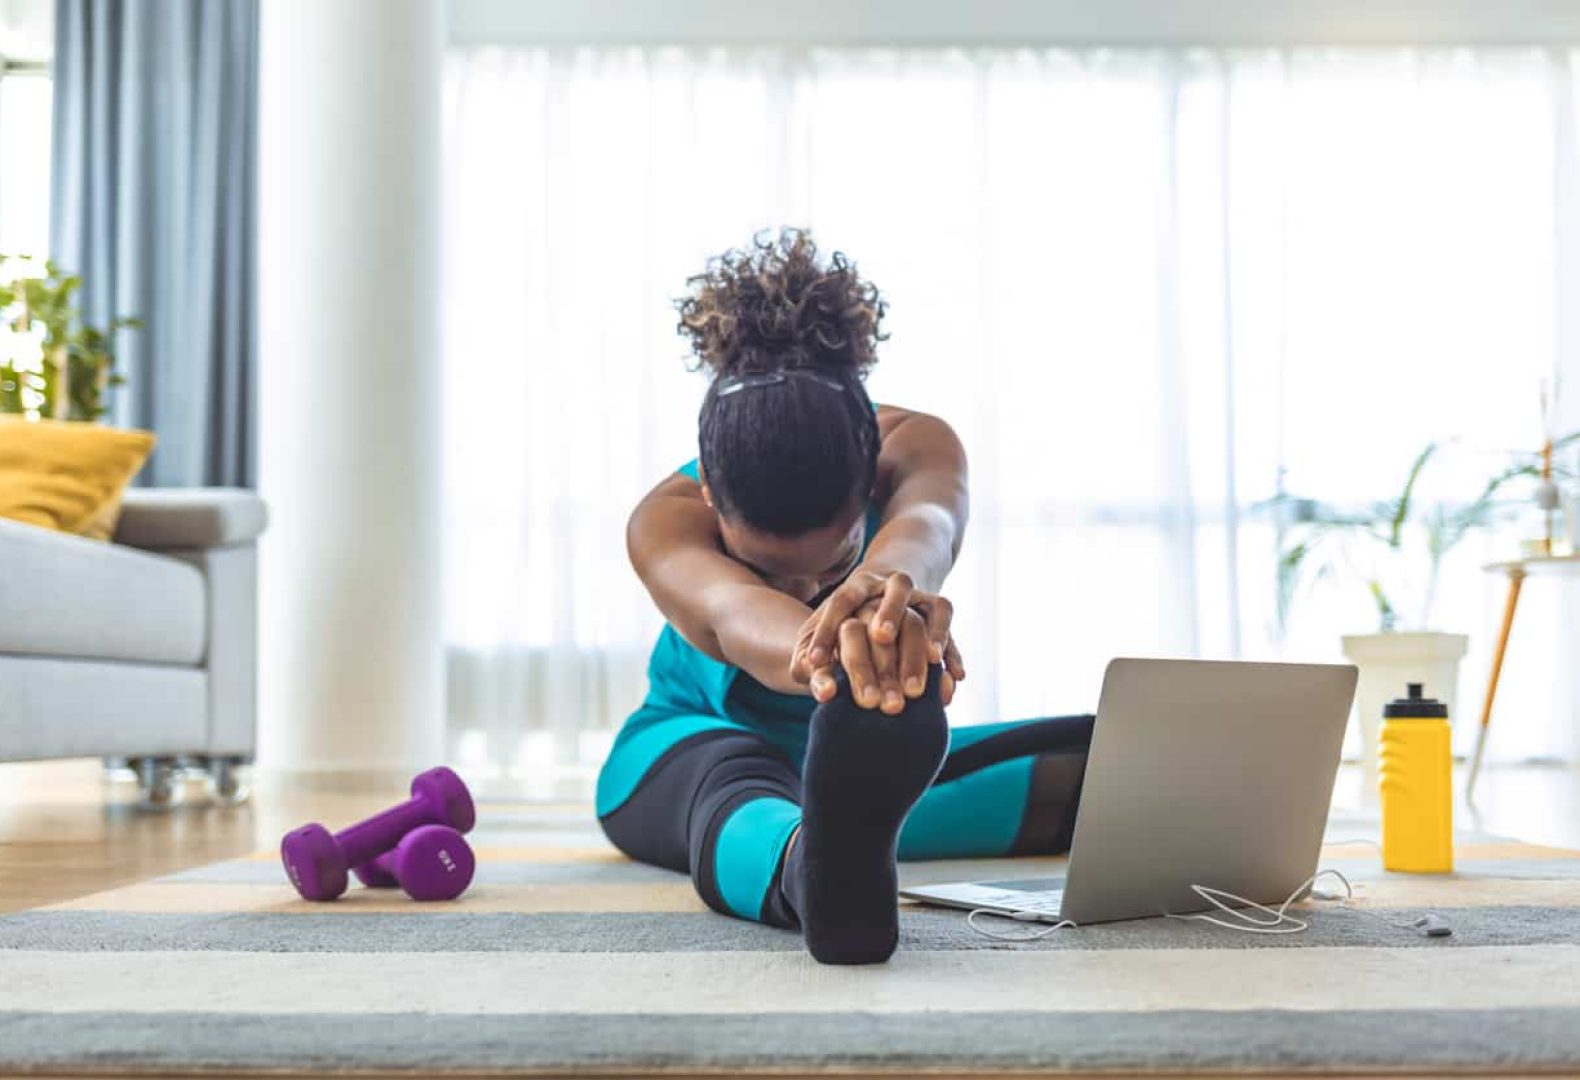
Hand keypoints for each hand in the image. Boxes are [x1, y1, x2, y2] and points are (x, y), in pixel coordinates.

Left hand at [790, 570, 965, 707]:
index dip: (826, 629)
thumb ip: (812, 656)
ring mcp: (921, 597)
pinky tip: (956, 676)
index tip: (815, 662)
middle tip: (881, 638)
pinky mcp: (940, 613)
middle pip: (897, 589)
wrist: (887, 586)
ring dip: (932, 630)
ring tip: (930, 659)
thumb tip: (816, 685)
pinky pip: (953, 630)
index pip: (842, 600)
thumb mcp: (825, 629)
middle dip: (889, 611)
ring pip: (932, 606)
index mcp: (858, 585)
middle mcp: (892, 585)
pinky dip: (954, 649)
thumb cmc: (847, 620)